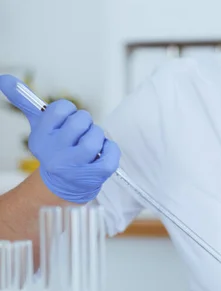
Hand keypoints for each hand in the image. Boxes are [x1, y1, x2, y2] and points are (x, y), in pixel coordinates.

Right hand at [0, 75, 119, 203]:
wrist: (63, 183)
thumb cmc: (55, 147)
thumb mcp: (39, 125)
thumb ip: (24, 101)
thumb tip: (4, 79)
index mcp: (40, 138)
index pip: (61, 108)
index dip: (69, 111)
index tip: (67, 120)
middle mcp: (54, 153)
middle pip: (80, 121)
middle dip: (86, 122)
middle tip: (82, 131)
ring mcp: (74, 166)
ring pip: (95, 137)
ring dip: (98, 135)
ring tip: (91, 143)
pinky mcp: (93, 175)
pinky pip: (111, 153)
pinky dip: (111, 148)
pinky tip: (103, 151)